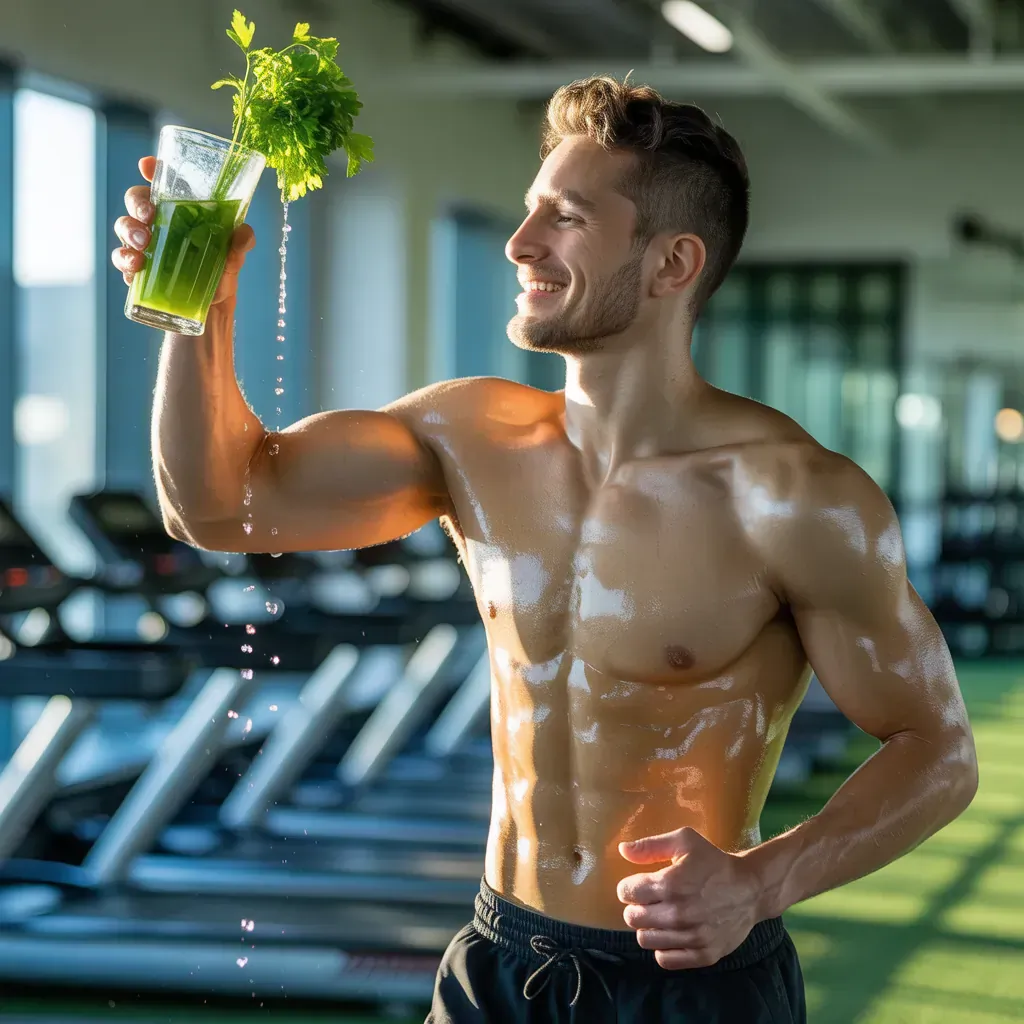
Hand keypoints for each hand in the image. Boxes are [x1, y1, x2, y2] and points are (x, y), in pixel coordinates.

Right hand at [111, 156, 256, 305]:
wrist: (212, 309)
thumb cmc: (220, 272)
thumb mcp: (234, 257)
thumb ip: (240, 243)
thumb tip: (242, 233)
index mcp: (180, 210)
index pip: (162, 183)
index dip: (152, 170)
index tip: (147, 165)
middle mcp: (158, 222)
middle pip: (136, 199)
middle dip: (137, 202)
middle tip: (149, 214)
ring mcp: (144, 244)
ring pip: (124, 226)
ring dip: (130, 230)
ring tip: (144, 243)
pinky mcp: (137, 269)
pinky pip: (122, 259)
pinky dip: (125, 260)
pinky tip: (135, 266)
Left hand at [617, 827, 763, 969]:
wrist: (750, 889)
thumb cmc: (714, 862)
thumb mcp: (684, 842)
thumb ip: (650, 846)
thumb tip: (622, 850)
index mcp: (671, 883)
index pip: (627, 892)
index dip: (628, 887)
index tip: (638, 885)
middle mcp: (678, 913)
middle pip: (633, 918)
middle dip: (635, 907)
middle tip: (648, 901)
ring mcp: (691, 937)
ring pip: (645, 940)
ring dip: (648, 928)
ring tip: (660, 916)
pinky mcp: (703, 955)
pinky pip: (665, 959)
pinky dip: (663, 948)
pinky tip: (672, 933)